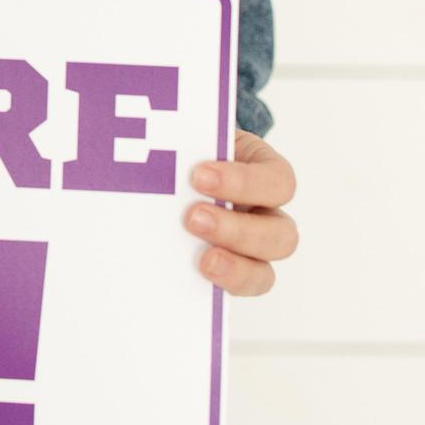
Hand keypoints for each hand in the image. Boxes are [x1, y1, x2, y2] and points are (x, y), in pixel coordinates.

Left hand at [183, 126, 297, 294]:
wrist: (168, 164)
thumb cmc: (185, 146)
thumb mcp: (189, 133)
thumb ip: (179, 140)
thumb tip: (142, 133)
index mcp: (263, 172)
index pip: (277, 181)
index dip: (243, 182)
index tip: (199, 175)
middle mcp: (265, 215)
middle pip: (282, 235)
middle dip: (237, 230)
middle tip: (192, 218)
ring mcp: (248, 251)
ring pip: (264, 274)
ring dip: (234, 268)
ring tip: (200, 259)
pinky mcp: (225, 273)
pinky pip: (230, 291)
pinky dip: (214, 287)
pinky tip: (187, 279)